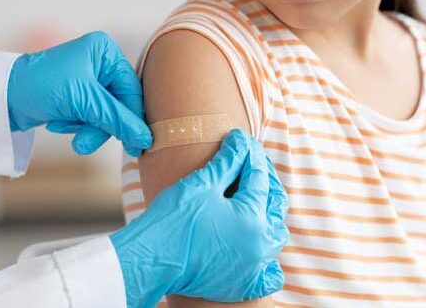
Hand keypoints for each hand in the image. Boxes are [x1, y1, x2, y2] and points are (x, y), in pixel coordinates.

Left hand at [6, 31, 151, 156]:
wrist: (2, 96)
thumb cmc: (40, 86)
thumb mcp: (83, 101)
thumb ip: (117, 119)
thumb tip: (146, 138)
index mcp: (105, 51)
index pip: (131, 89)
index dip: (133, 117)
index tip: (138, 144)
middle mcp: (100, 62)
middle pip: (119, 104)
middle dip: (101, 125)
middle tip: (86, 142)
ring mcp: (89, 80)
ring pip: (105, 115)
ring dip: (88, 129)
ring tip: (70, 135)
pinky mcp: (77, 96)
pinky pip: (91, 119)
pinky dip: (77, 126)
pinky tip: (58, 122)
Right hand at [110, 129, 288, 307]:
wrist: (151, 260)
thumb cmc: (173, 219)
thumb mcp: (203, 183)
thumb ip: (228, 161)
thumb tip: (241, 142)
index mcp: (253, 218)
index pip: (259, 177)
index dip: (250, 154)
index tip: (241, 140)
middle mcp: (260, 244)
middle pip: (274, 204)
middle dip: (265, 180)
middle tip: (250, 162)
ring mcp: (254, 267)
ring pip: (274, 236)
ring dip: (268, 214)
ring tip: (256, 199)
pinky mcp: (242, 284)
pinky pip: (268, 274)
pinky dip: (268, 262)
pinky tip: (258, 247)